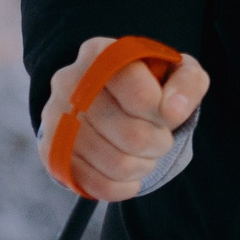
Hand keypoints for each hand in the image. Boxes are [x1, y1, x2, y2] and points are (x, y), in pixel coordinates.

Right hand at [40, 35, 209, 201]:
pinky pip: (96, 185)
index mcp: (99, 54)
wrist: (108, 99)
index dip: (164, 114)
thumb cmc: (148, 84)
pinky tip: (129, 173)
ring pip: (117, 164)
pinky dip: (123, 186)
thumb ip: (188, 83)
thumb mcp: (177, 71)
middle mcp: (69, 82)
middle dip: (158, 143)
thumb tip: (173, 110)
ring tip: (144, 153)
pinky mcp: (52, 152)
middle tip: (160, 137)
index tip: (168, 114)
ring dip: (143, 165)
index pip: (141, 96)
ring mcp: (55, 119)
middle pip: (133, 136)